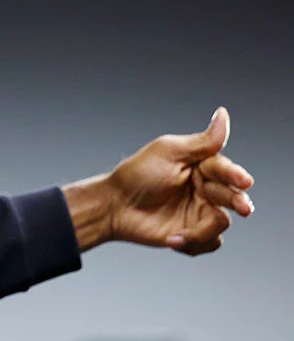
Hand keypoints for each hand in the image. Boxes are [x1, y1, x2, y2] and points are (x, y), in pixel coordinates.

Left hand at [107, 107, 254, 255]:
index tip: (244, 181)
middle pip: (232, 196)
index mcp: (200, 166)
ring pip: (222, 222)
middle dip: (237, 202)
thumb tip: (223, 114)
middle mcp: (204, 189)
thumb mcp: (169, 152)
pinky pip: (210, 242)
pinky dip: (194, 243)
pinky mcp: (192, 233)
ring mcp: (199, 212)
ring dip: (204, 229)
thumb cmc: (137, 174)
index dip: (236, 175)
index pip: (226, 169)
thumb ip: (202, 141)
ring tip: (180, 232)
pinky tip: (172, 239)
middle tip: (241, 207)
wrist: (114, 206)